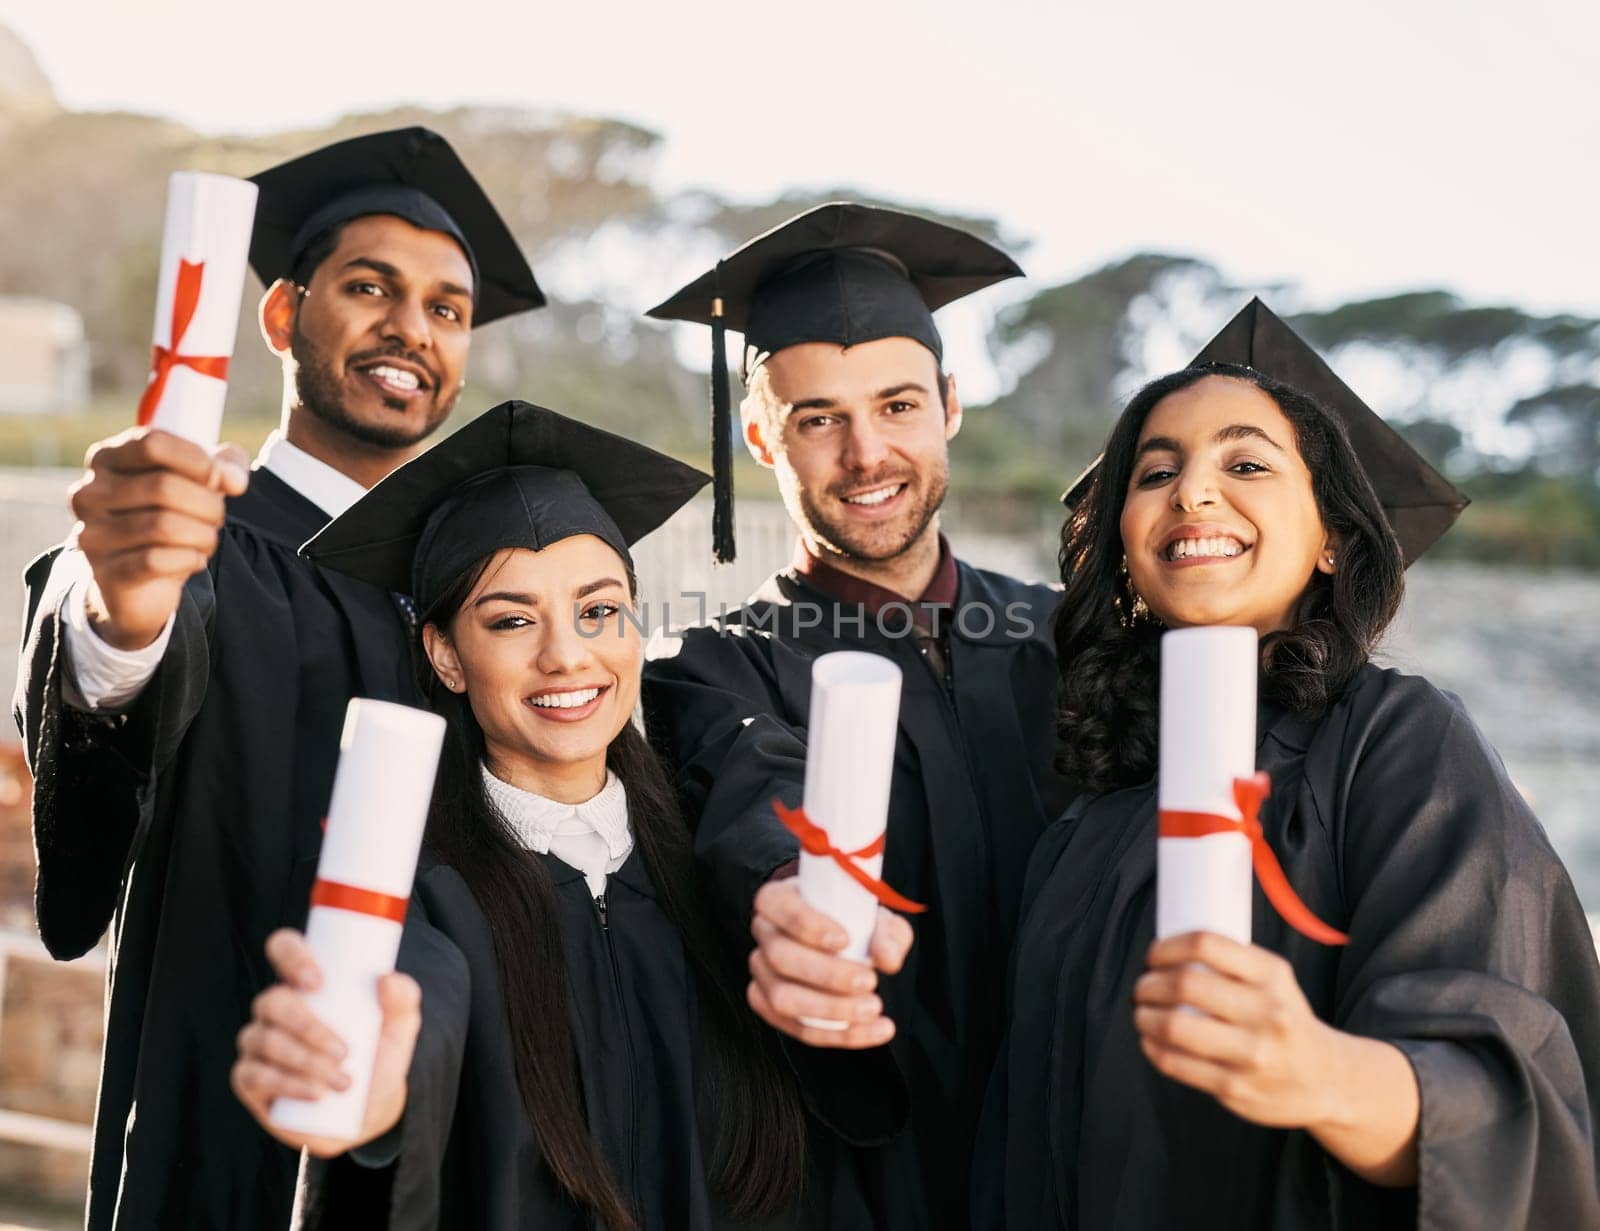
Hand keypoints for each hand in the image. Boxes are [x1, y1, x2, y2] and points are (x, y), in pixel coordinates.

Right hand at [69, 427, 248, 649]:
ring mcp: (91, 534)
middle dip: (209, 505)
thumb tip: (234, 479)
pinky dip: (190, 559)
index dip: (197, 460)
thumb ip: (222, 466)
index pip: (152, 444)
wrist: (143, 582)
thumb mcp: (197, 483)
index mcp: (106, 459)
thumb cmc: (172, 517)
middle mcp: (89, 493)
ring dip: (203, 535)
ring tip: (207, 540)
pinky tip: (193, 560)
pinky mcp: (104, 572)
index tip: (219, 479)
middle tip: (217, 518)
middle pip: (164, 486)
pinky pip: (157, 560)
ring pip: (163, 526)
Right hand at [231, 929, 419, 1157]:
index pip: (284, 948)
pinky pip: (251, 1076)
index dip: (292, 955)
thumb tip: (387, 979)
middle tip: (345, 1051)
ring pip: (264, 1040)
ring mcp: (258, 1042)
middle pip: (272, 1001)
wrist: (368, 1110)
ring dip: (304, 1061)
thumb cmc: (378, 1055)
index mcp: (306, 983)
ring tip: (343, 1081)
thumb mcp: (400, 1026)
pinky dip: (286, 1085)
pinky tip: (315, 1093)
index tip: (318, 982)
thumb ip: (404, 998)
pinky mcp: (249, 1080)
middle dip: (308, 1027)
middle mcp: (275, 1008)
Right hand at [746, 878, 912, 1048]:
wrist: (847, 943)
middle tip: (869, 982)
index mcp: (778, 899)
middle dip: (827, 975)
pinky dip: (838, 1035)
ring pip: (782, 999)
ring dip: (831, 1010)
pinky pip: (797, 1028)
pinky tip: (873, 1030)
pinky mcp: (771, 1007)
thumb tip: (887, 959)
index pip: (776, 904)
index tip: (845, 940)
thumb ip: (888, 934)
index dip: (806, 924)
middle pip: (780, 957)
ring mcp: (762, 974)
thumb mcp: (878, 917)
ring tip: (873, 1009)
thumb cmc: (856, 921)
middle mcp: (764, 934)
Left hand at [1133, 931, 1340, 1127]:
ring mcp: (1251, 1053)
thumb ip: (1231, 964)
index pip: (1205, 944)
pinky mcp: (1235, 1088)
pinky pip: (1176, 1063)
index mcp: (1271, 975)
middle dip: (1148, 984)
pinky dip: (1152, 1048)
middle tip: (1142, 988)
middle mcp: (1266, 1012)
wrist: (1327, 1079)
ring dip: (1144, 1017)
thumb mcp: (1274, 981)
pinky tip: (1151, 1041)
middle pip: (1184, 984)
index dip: (1166, 947)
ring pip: (1174, 1026)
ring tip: (1142, 1014)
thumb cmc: (1284, 1020)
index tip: (1153, 956)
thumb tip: (1167, 952)